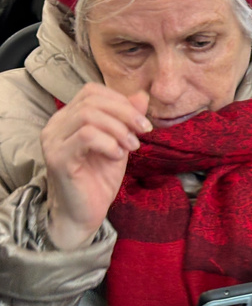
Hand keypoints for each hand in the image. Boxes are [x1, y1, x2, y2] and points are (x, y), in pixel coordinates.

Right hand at [40, 83, 150, 249]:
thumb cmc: (99, 179)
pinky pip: (86, 136)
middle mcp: (56, 126)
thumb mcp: (120, 143)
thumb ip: (127, 119)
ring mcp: (54, 141)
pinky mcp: (58, 158)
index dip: (120, 101)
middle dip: (125, 113)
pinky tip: (117, 157)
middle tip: (143, 132)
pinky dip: (109, 143)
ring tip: (132, 147)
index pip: (92, 91)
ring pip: (88, 116)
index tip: (141, 122)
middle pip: (91, 100)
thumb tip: (141, 95)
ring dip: (119, 129)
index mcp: (68, 118)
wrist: (83, 214)